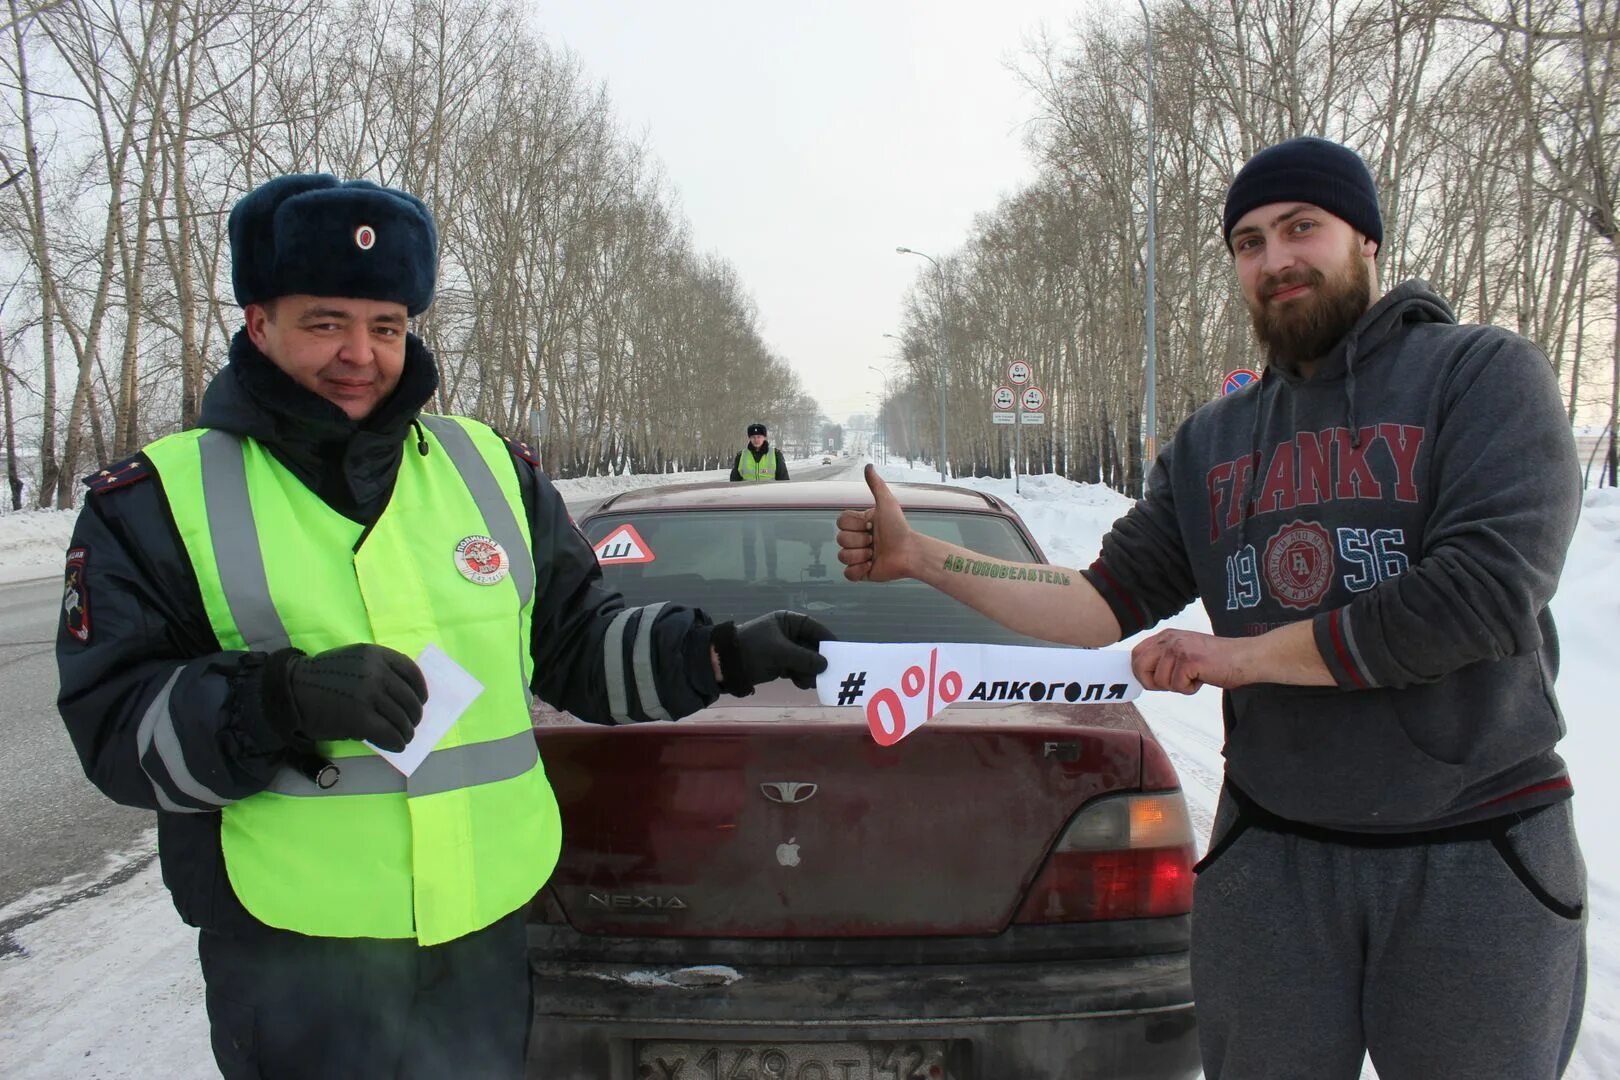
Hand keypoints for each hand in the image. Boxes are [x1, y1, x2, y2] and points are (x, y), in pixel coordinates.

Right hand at [270, 644, 428, 751]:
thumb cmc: (323, 678)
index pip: (411, 672)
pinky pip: (389, 733)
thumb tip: (406, 696)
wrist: (292, 691)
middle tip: (411, 725)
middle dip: (414, 715)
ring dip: (406, 732)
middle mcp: (375, 672)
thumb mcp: (354, 660)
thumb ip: (378, 670)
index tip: (422, 700)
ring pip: (401, 718)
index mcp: (375, 654)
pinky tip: (397, 745)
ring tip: (404, 738)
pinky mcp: (360, 718)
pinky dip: (397, 742)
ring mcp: (368, 694)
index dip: (420, 689)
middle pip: (409, 698)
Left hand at [712, 611, 834, 694]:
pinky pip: (798, 670)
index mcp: (788, 621)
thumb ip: (804, 658)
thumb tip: (825, 664)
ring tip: (809, 682)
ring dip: (810, 671)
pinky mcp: (781, 664)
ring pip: (807, 661)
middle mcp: (789, 634)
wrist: (727, 665)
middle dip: (818, 660)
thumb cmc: (752, 649)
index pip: (814, 628)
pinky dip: (801, 677)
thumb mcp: (779, 652)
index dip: (827, 639)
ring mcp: (785, 650)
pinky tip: (800, 683)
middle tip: (827, 673)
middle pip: (812, 647)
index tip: (840, 652)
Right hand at [836, 465, 914, 581]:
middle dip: (860, 540)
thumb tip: (868, 466)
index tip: (872, 524)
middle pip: (840, 539)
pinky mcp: (861, 573)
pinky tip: (871, 565)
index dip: (855, 525)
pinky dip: (858, 570)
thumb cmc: (899, 527)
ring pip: (842, 556)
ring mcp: (858, 557)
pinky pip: (847, 574)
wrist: (909, 552)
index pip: (840, 522)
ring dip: (860, 555)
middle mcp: (857, 540)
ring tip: (875, 554)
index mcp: (860, 524)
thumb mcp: (887, 503)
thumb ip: (876, 485)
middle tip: (875, 541)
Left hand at [1130, 629, 1253, 694]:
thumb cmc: (1216, 660)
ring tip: (1195, 676)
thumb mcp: (1184, 652)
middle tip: (1175, 682)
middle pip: (1139, 667)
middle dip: (1153, 682)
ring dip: (1177, 686)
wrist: (1244, 658)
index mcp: (1166, 635)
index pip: (1136, 654)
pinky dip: (1189, 689)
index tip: (1156, 681)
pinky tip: (1202, 678)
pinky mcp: (1188, 661)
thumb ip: (1164, 658)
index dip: (1142, 672)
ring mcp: (1178, 648)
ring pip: (1159, 681)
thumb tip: (1141, 674)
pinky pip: (1176, 686)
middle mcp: (1169, 639)